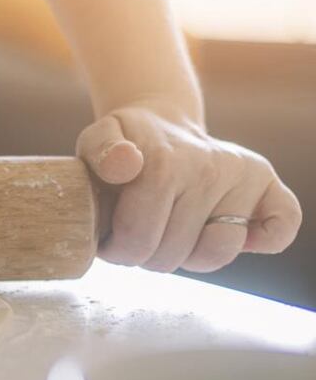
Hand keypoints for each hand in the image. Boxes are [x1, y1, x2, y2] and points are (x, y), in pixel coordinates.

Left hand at [76, 102, 301, 272]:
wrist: (158, 124)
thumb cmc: (123, 144)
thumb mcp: (97, 139)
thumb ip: (100, 151)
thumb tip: (126, 164)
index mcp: (165, 162)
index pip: (139, 237)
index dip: (117, 248)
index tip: (109, 237)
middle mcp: (212, 168)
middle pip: (172, 253)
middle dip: (145, 254)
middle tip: (137, 233)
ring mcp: (243, 177)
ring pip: (216, 253)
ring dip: (186, 256)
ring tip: (169, 231)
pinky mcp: (268, 186)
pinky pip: (281, 226)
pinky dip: (262, 240)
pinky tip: (221, 228)